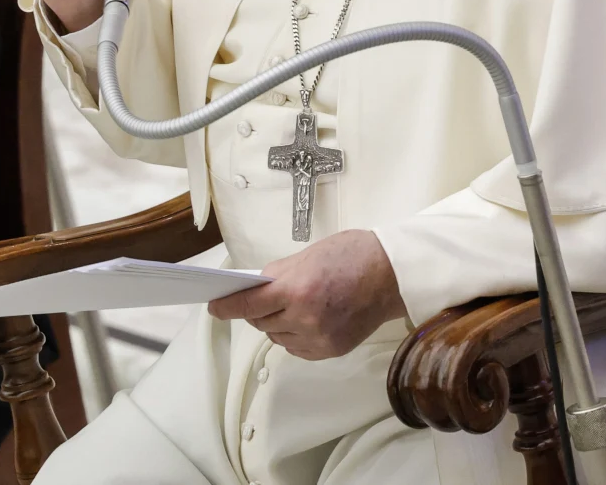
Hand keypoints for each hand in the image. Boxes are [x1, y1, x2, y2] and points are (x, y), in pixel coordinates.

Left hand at [207, 230, 405, 360]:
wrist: (392, 274)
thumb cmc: (352, 254)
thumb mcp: (308, 255)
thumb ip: (279, 274)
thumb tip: (254, 288)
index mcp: (296, 289)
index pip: (248, 305)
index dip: (226, 308)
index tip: (213, 307)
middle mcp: (304, 318)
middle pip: (261, 322)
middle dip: (258, 310)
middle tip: (266, 297)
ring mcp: (318, 338)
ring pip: (278, 337)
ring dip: (276, 324)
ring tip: (292, 305)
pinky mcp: (330, 351)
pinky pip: (296, 348)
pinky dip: (293, 335)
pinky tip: (305, 319)